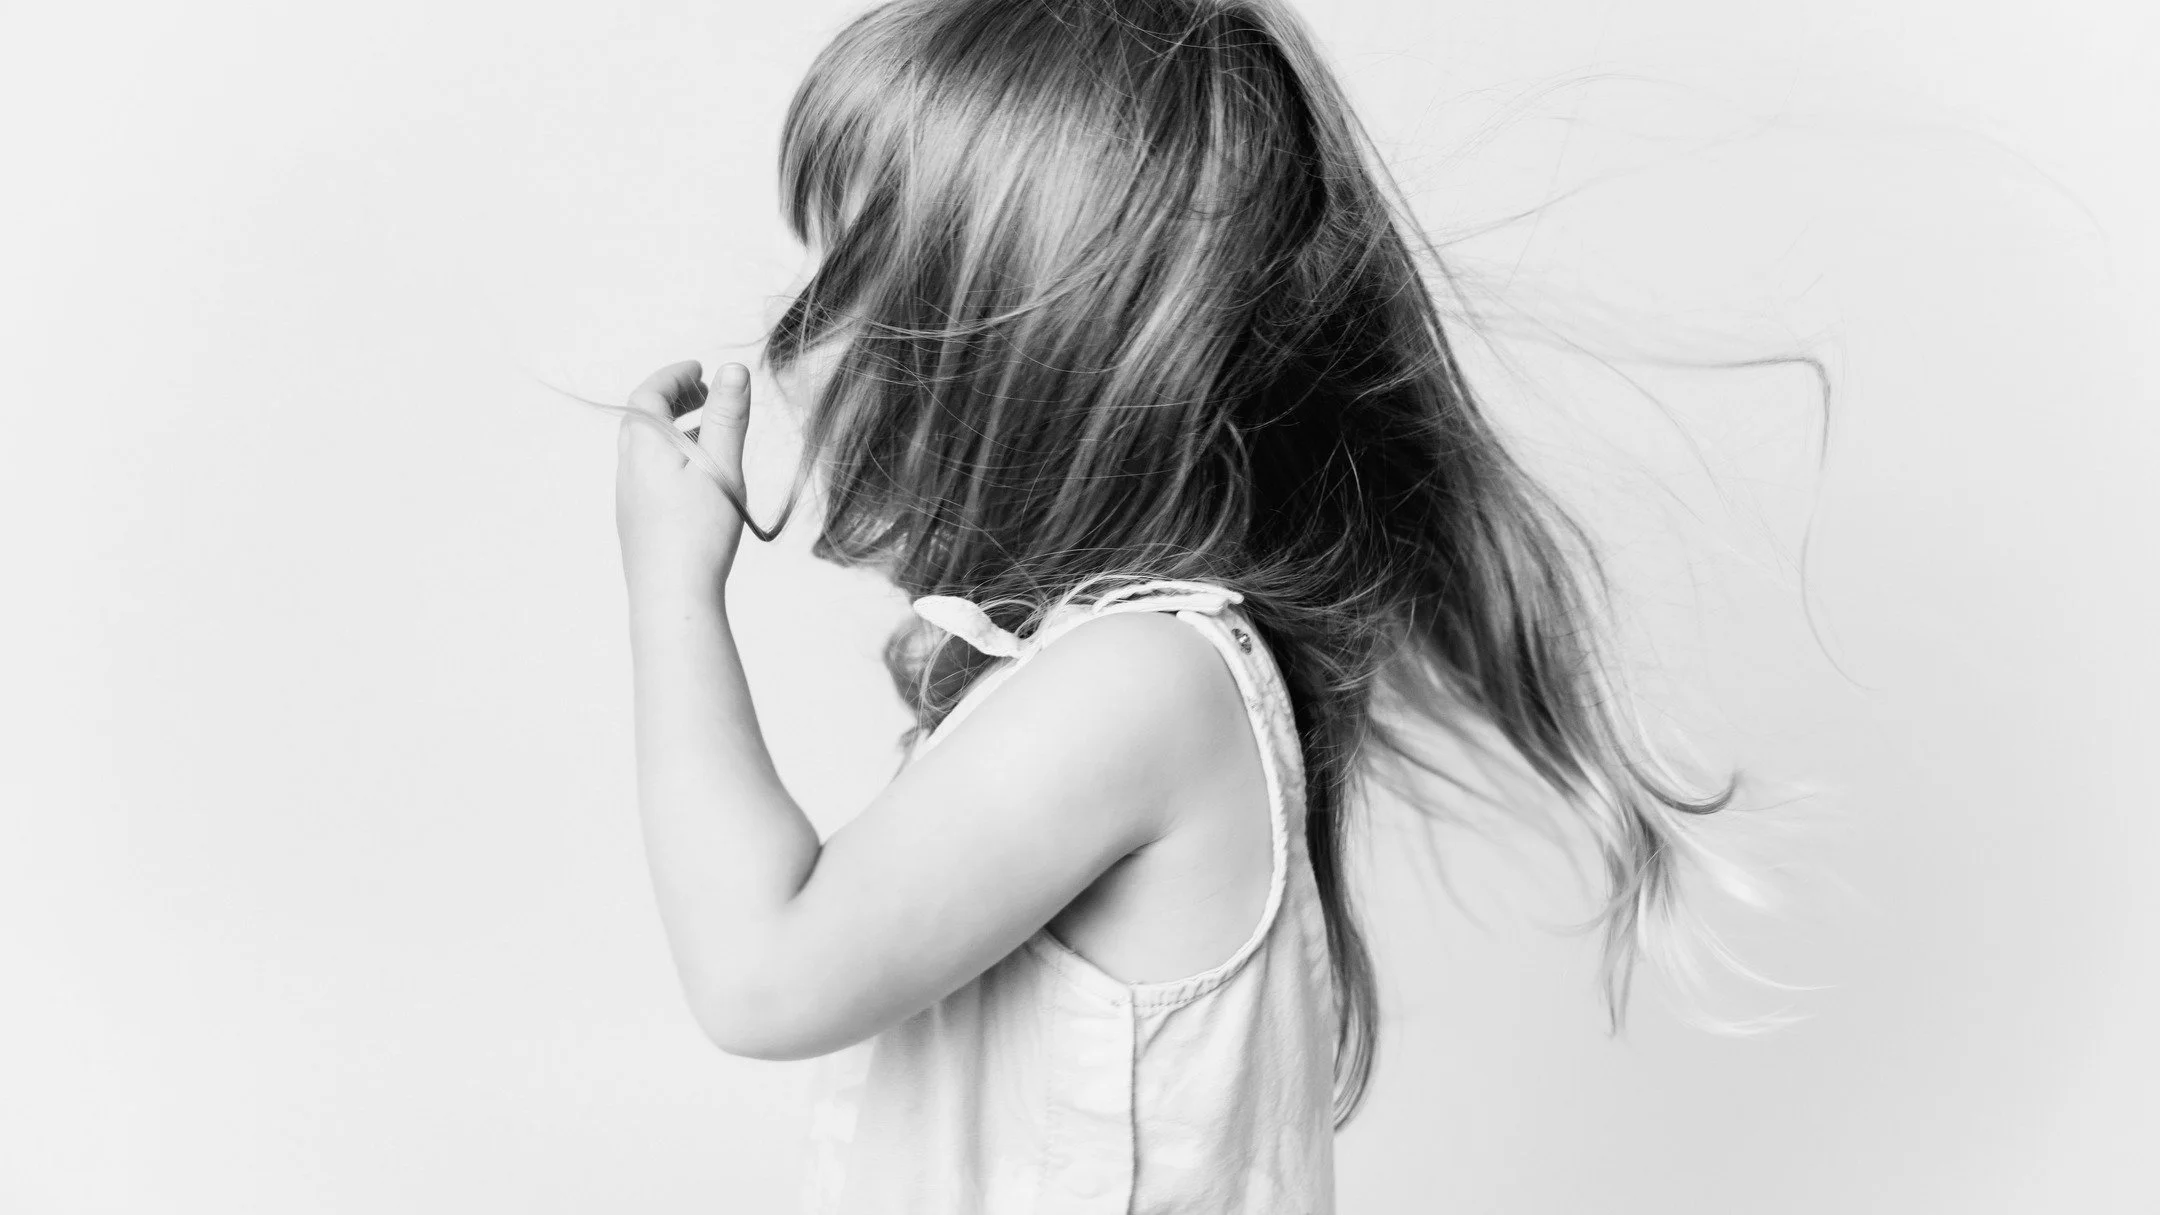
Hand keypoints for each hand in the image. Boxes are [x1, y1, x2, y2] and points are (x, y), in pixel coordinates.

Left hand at [615, 359, 752, 596]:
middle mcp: (628, 468)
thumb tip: (732, 369)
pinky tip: (698, 480)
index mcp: (644, 446)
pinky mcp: (637, 523)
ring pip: (646, 449)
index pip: (649, 394)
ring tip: (710, 435)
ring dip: (674, 430)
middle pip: (643, 419)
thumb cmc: (697, 532)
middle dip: (672, 399)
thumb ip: (727, 416)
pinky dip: (671, 458)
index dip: (674, 376)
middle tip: (704, 395)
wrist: (671, 596)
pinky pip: (649, 474)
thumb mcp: (720, 466)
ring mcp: (629, 497)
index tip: (699, 369)